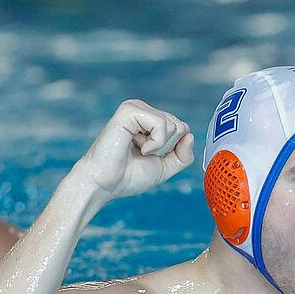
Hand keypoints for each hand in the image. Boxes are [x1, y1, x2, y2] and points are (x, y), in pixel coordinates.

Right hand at [79, 99, 194, 199]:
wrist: (104, 185)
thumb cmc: (128, 177)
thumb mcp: (165, 167)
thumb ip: (183, 155)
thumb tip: (190, 135)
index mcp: (150, 120)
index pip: (182, 130)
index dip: (173, 151)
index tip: (150, 158)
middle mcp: (143, 110)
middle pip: (180, 127)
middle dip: (167, 149)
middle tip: (143, 155)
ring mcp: (136, 108)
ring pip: (174, 125)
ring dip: (160, 147)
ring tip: (139, 150)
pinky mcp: (129, 111)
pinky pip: (161, 124)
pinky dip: (155, 143)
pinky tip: (138, 146)